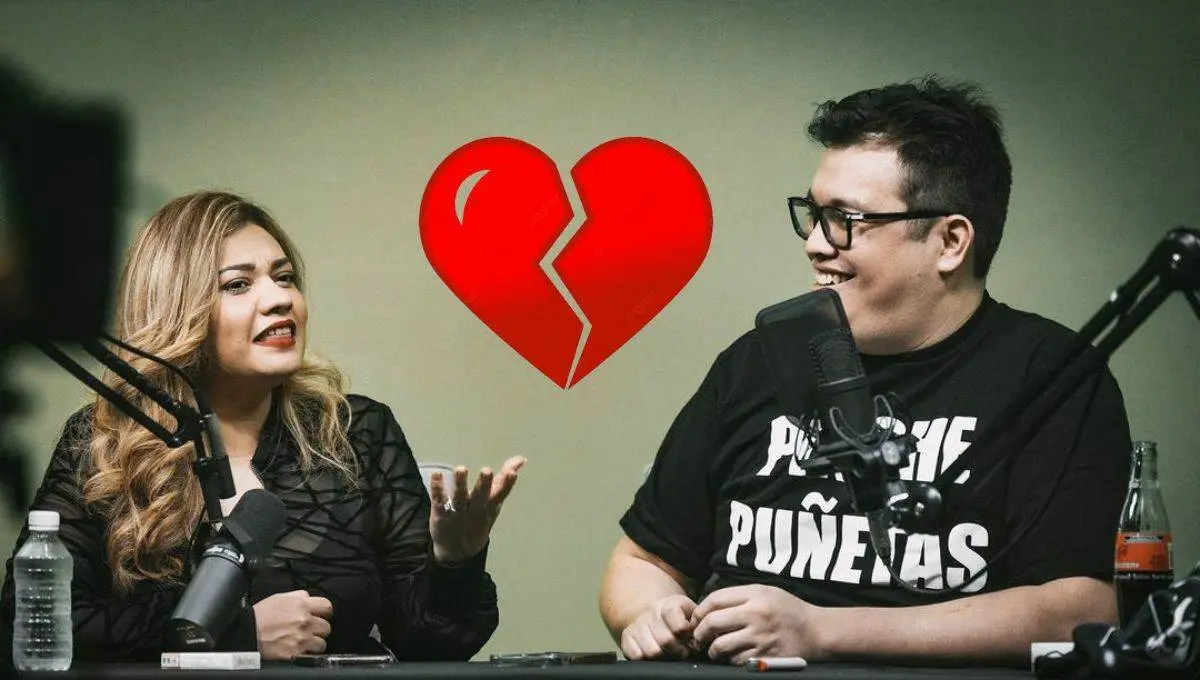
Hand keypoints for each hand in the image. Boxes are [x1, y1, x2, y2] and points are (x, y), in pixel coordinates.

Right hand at [252, 590, 332, 659]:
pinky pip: (312, 655)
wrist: (246, 632)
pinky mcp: (296, 653)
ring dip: (315, 643)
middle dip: (319, 629)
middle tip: (310, 631)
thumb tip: (309, 597)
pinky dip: (308, 654)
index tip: (322, 616)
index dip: (325, 612)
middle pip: (327, 627)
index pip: (327, 607)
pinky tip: (299, 650)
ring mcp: (301, 638)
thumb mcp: (279, 597)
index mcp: (301, 605)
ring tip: (304, 642)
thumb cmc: (259, 616)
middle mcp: (304, 621)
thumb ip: (298, 596)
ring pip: (322, 643)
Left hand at [429, 456, 525, 562]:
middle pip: (480, 497)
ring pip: (459, 498)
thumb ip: (503, 480)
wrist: (458, 552)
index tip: (512, 472)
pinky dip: (437, 488)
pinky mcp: (440, 514)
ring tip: (461, 469)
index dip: (507, 484)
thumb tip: (521, 459)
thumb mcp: (494, 502)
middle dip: (484, 485)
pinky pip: (439, 500)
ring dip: (460, 484)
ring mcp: (457, 513)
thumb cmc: (478, 519)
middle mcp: (475, 509)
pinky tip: (437, 474)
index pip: (500, 494)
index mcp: (489, 506)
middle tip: (487, 471)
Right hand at [619, 594, 697, 659]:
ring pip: (651, 651)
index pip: (679, 626)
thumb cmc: (681, 618)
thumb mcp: (692, 615)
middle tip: (683, 652)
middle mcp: (652, 610)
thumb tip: (698, 643)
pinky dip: (646, 659)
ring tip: (669, 654)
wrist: (658, 613)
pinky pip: (635, 655)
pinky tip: (655, 654)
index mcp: (671, 603)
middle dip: (678, 652)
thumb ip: (698, 626)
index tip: (691, 640)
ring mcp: (638, 622)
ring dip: (663, 657)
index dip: (687, 638)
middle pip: (665, 641)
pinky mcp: (627, 635)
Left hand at [691, 584, 827, 664]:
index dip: (699, 610)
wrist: (816, 631)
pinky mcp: (765, 657)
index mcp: (755, 595)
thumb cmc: (787, 609)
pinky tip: (731, 656)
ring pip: (720, 646)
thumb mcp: (766, 592)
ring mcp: (761, 638)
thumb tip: (707, 607)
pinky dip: (729, 660)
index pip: (714, 600)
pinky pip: (736, 661)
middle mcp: (756, 616)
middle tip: (698, 637)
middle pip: (712, 623)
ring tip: (712, 649)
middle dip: (699, 632)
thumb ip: (739, 596)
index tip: (696, 618)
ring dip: (711, 650)